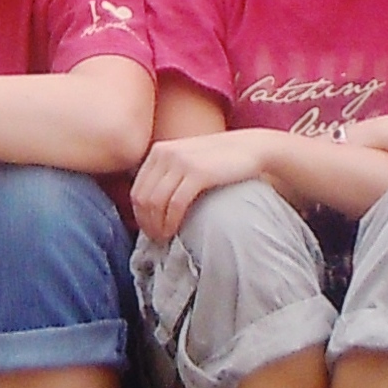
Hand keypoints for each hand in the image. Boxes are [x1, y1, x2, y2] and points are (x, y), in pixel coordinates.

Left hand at [129, 128, 273, 242]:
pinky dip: (171, 221)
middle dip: (146, 223)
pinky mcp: (198, 172)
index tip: (150, 231)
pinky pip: (175, 204)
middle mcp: (165, 153)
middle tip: (156, 239)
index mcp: (158, 150)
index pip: (137, 190)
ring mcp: (180, 162)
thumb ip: (168, 174)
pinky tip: (175, 231)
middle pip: (143, 198)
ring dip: (157, 225)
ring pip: (156, 203)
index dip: (139, 216)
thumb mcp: (186, 159)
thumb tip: (149, 205)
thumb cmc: (219, 160)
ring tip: (165, 238)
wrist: (250, 148)